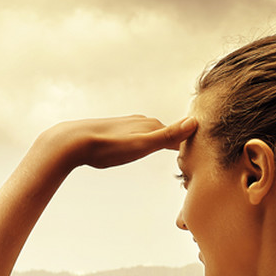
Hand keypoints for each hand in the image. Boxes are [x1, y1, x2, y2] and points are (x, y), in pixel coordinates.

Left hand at [41, 115, 197, 169]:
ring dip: (160, 140)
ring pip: (150, 133)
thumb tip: (194, 121)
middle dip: (177, 141)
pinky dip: (143, 142)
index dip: (190, 143)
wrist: (72, 142)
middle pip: (166, 132)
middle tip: (190, 154)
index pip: (179, 134)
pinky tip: (138, 146)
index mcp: (151, 126)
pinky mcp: (113, 132)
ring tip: (170, 149)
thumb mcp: (141, 144)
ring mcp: (127, 126)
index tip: (203, 153)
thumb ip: (168, 135)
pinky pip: (135, 136)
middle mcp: (141, 122)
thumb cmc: (107, 146)